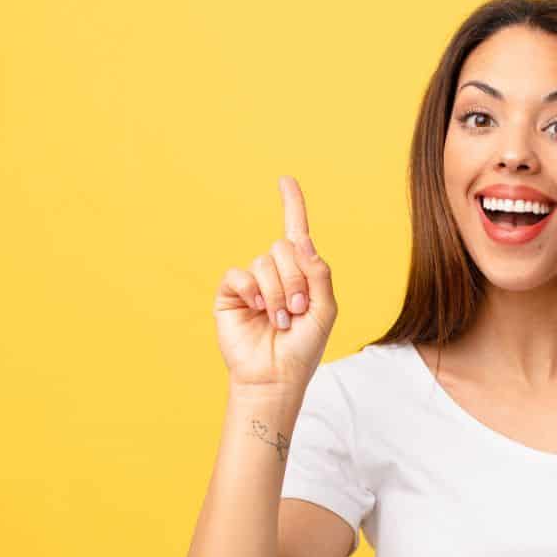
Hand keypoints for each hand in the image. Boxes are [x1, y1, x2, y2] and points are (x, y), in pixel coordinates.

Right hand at [213, 175, 337, 391]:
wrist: (276, 375)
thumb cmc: (303, 347)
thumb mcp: (325, 309)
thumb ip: (319, 273)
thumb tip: (301, 239)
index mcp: (301, 273)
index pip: (296, 232)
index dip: (292, 205)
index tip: (285, 180)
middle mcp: (275, 272)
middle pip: (284, 247)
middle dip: (296, 280)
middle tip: (298, 311)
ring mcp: (252, 282)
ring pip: (265, 262)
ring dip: (279, 293)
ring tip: (281, 320)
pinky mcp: (231, 293)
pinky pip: (240, 274)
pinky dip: (253, 292)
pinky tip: (257, 311)